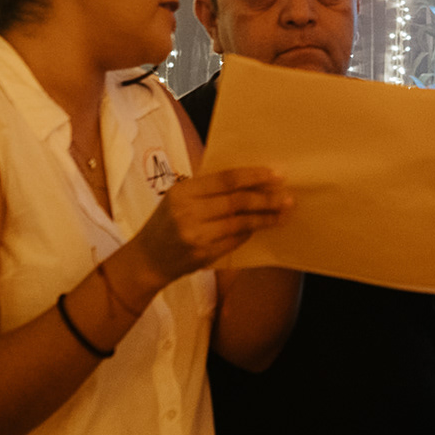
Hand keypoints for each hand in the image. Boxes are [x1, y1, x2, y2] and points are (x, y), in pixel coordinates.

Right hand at [128, 167, 289, 283]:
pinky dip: (249, 232)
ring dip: (265, 218)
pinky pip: (235, 240)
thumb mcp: (179, 198)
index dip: (253, 176)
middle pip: (237, 201)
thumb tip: (250, 177)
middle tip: (287, 197)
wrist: (147, 260)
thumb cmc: (166, 223)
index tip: (276, 174)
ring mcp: (196, 236)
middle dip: (266, 198)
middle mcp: (188, 212)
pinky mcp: (203, 255)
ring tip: (283, 213)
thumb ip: (208, 188)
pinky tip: (261, 227)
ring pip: (240, 223)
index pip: (225, 180)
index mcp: (183, 192)